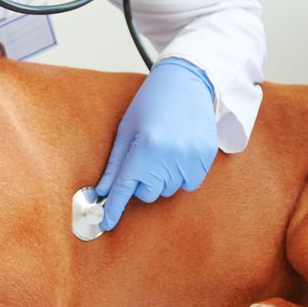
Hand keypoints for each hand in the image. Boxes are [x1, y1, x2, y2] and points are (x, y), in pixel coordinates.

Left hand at [95, 58, 217, 230]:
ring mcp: (190, 159)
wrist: (187, 82)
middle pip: (148, 194)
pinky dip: (181, 175)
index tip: (104, 224)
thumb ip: (115, 164)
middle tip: (144, 159)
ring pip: (168, 190)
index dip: (113, 209)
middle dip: (141, 183)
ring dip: (162, 178)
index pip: (124, 189)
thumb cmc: (151, 103)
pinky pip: (189, 184)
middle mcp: (168, 157)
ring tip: (163, 151)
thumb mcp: (126, 130)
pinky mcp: (205, 159)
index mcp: (144, 148)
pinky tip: (178, 153)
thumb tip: (102, 191)